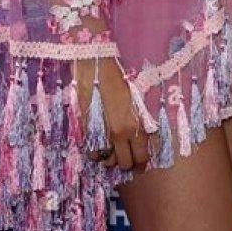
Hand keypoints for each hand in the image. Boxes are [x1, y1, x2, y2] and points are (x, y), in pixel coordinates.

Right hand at [75, 56, 150, 171]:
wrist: (97, 67)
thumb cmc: (119, 80)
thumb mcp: (136, 101)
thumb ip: (140, 122)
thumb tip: (143, 138)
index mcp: (137, 125)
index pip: (142, 157)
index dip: (142, 162)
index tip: (140, 163)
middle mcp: (121, 133)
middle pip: (125, 163)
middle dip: (127, 162)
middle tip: (126, 156)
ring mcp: (103, 134)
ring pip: (107, 161)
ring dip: (110, 158)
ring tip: (112, 150)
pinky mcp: (88, 131)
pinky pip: (92, 153)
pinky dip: (96, 152)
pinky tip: (99, 143)